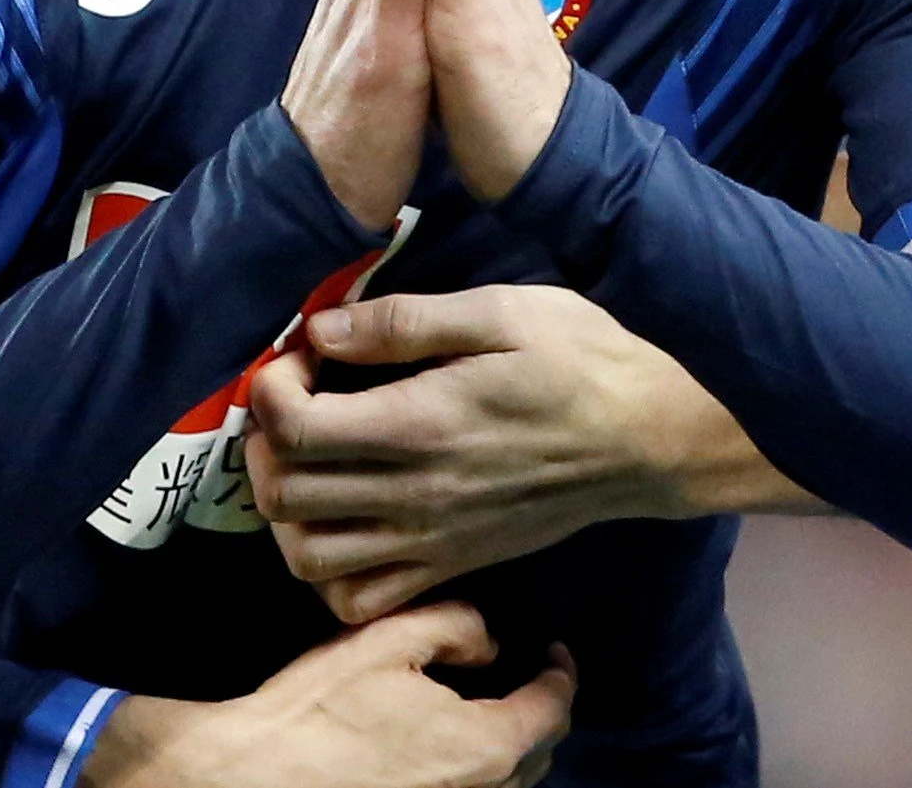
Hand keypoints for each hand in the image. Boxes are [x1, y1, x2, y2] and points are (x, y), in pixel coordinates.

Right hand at [80, 603, 568, 787]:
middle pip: (537, 754)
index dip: (560, 672)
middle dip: (537, 712)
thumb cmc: (319, 709)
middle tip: (520, 678)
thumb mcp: (389, 641)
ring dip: (508, 748)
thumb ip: (457, 628)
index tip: (552, 650)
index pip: (553, 709)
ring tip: (486, 713)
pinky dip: (474, 774)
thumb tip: (490, 645)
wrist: (251, 774)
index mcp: (487, 747)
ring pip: (507, 785)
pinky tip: (444, 751)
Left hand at [243, 285, 788, 622]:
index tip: (302, 355)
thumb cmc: (580, 360)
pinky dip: (329, 571)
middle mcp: (414, 495)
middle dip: (264, 442)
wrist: (648, 439)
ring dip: (286, 509)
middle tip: (297, 400)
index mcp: (420, 425)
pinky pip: (358, 600)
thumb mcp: (501, 311)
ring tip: (309, 461)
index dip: (272, 386)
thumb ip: (404, 321)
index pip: (293, 428)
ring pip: (306, 557)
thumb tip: (321, 330)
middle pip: (284, 495)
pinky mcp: (450, 565)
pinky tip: (345, 519)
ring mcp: (431, 541)